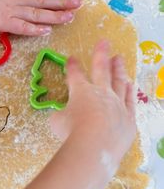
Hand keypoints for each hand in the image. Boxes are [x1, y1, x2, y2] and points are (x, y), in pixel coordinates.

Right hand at [50, 40, 135, 164]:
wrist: (94, 146)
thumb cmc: (71, 131)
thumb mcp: (57, 121)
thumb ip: (61, 114)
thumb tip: (63, 115)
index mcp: (80, 90)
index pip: (75, 74)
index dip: (72, 65)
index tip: (72, 58)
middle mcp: (100, 93)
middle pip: (101, 69)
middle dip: (101, 54)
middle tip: (104, 42)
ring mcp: (117, 104)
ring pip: (119, 82)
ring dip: (118, 69)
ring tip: (119, 58)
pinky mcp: (128, 117)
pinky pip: (130, 101)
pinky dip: (130, 92)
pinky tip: (131, 84)